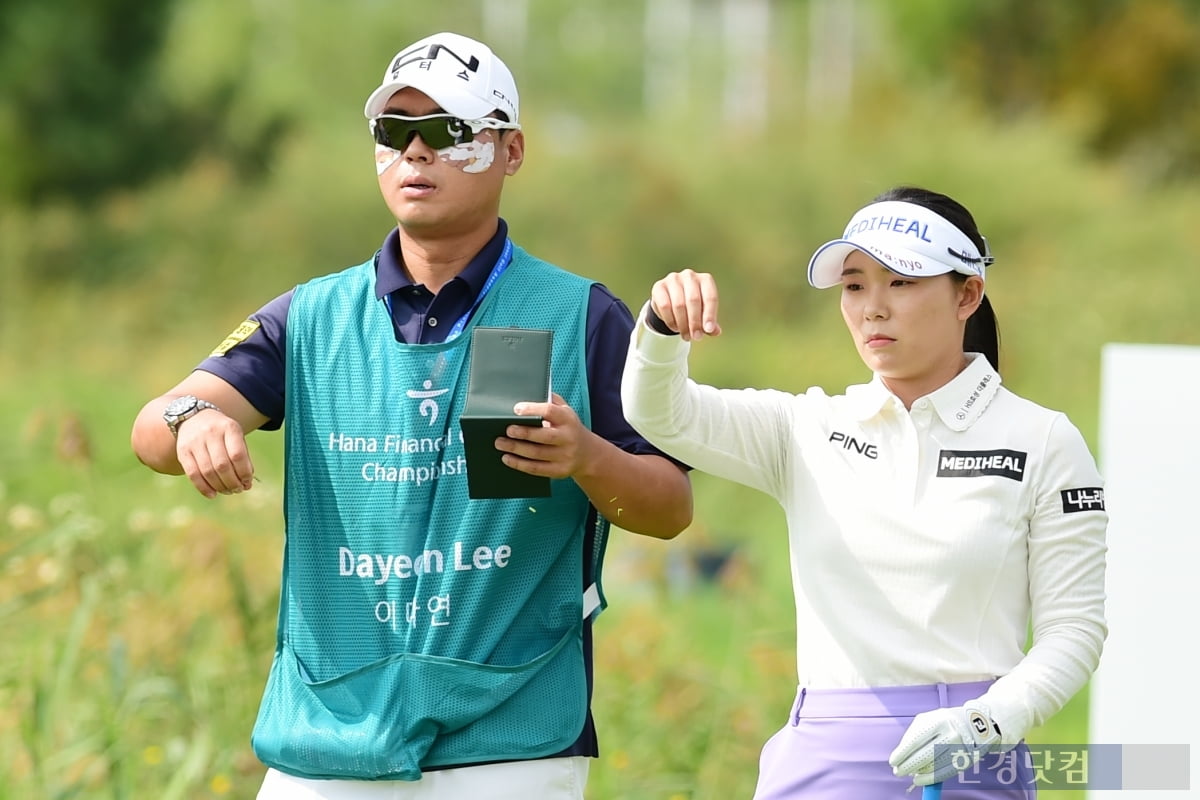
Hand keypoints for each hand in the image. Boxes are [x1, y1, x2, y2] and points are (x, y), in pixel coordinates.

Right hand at [174, 410, 255, 498]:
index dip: (244, 473)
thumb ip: (242, 457)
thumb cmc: (221, 432)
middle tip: (238, 490)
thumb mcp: (235, 436)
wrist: (194, 417)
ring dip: (219, 487)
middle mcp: (210, 433)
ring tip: (228, 491)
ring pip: (207, 471)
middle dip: (232, 482)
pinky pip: (192, 474)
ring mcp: (194, 442)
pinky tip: (212, 494)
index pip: (238, 455)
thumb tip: (246, 483)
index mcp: (229, 428)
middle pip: (222, 465)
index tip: (248, 483)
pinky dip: (203, 487)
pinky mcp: (182, 451)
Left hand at [496, 393, 595, 479]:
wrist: (588, 454)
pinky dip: (519, 464)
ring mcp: (564, 456)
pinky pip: (536, 468)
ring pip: (537, 453)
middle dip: (523, 433)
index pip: (550, 411)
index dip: (532, 410)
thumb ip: (550, 402)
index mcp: (568, 419)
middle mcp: (568, 438)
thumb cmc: (568, 428)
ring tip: (500, 443)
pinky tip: (507, 458)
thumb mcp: (565, 411)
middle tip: (507, 430)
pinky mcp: (559, 470)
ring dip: (516, 449)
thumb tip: (527, 395)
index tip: (517, 409)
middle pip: (543, 435)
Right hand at [649, 269, 721, 341]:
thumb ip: (710, 323)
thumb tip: (715, 332)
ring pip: (679, 304)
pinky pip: (665, 306)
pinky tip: (675, 328)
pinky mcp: (659, 286)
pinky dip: (670, 320)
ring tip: (686, 336)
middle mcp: (690, 276)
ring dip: (683, 324)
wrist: (671, 300)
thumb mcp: (703, 314)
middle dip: (695, 322)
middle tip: (696, 337)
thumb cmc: (693, 307)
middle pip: (694, 300)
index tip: (708, 330)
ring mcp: (673, 279)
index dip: (710, 315)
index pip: (710, 297)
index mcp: (705, 280)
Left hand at [888, 700, 1002, 786]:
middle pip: (925, 754)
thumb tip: (901, 754)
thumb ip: (914, 734)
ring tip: (909, 773)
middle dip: (908, 765)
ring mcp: (960, 748)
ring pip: (934, 765)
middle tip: (898, 771)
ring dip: (918, 772)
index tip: (893, 761)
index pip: (916, 739)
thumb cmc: (944, 721)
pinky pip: (945, 772)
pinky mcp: (966, 759)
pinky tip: (920, 780)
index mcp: (938, 721)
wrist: (976, 723)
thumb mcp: (929, 720)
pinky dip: (930, 778)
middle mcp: (951, 734)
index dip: (903, 753)